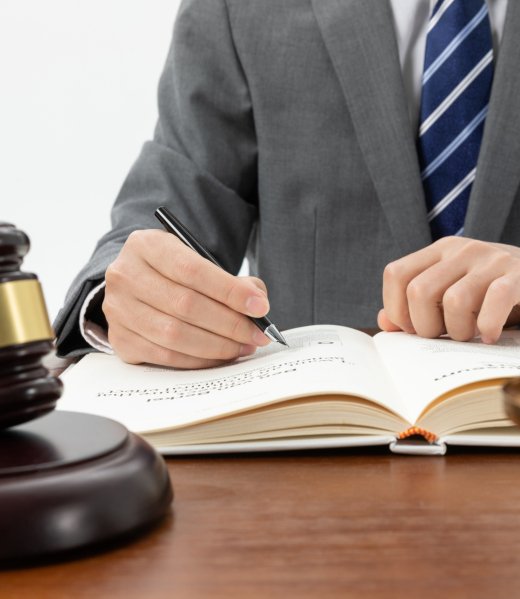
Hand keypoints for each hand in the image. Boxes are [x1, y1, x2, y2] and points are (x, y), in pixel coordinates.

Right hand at [102, 229, 270, 367]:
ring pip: (174, 334)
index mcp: (146, 245)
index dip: (230, 291)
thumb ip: (230, 280)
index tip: (260, 307)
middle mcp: (125, 275)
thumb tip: (256, 303)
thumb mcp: (198, 261)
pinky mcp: (119, 339)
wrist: (136, 284)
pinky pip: (165, 356)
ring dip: (217, 345)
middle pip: (185, 305)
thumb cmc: (174, 273)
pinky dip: (198, 360)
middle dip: (230, 323)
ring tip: (243, 346)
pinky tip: (220, 356)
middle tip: (258, 334)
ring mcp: (118, 309)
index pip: (193, 270)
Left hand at [378, 237, 519, 343]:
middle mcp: (462, 250)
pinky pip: (495, 301)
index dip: (396, 308)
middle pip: (419, 291)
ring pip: (454, 301)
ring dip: (458, 331)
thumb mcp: (449, 293)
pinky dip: (488, 326)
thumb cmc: (488, 294)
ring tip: (470, 335)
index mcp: (439, 251)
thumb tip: (385, 322)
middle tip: (442, 335)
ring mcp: (492, 260)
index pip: (396, 274)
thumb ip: (415, 306)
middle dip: (424, 326)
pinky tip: (490, 336)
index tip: (411, 328)